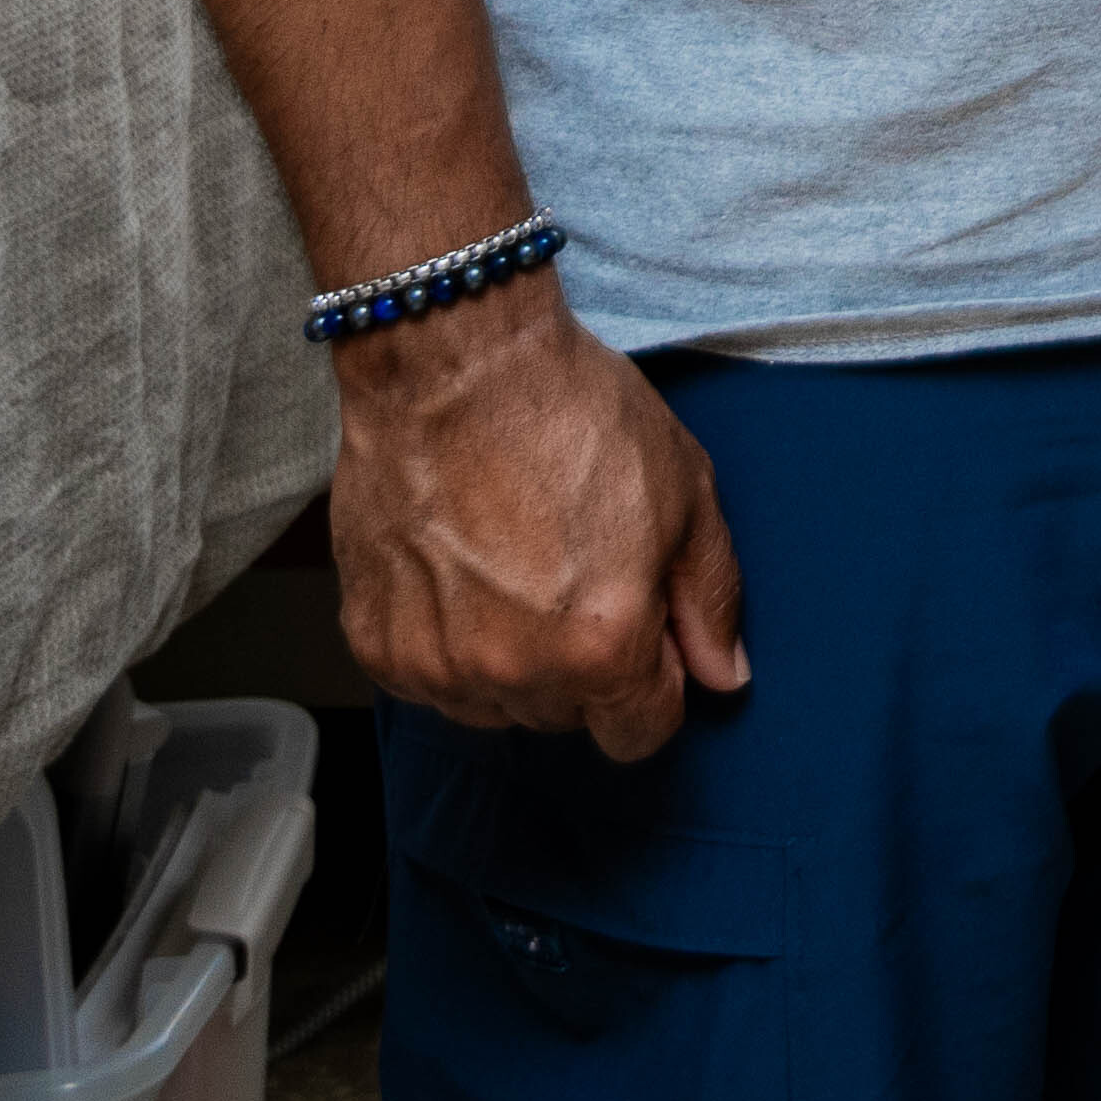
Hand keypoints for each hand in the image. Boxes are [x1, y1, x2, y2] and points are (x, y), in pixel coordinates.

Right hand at [324, 276, 748, 761]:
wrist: (454, 366)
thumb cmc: (575, 415)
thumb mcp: (686, 492)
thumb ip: (709, 600)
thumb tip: (725, 677)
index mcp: (602, 648)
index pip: (639, 734)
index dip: (655, 683)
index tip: (645, 632)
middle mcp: (514, 673)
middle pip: (568, 717)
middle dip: (586, 665)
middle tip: (578, 575)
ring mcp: (436, 663)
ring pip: (495, 707)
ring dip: (514, 662)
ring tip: (517, 569)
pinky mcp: (374, 642)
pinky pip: (430, 681)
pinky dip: (450, 644)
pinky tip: (464, 574)